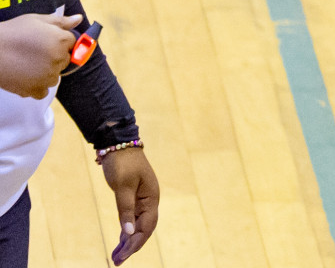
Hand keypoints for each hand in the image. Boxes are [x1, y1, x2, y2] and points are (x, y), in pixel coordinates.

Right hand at [0, 13, 80, 98]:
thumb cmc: (12, 33)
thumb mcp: (36, 20)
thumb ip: (61, 21)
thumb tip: (79, 19)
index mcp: (61, 40)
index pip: (72, 43)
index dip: (59, 41)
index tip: (44, 41)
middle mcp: (58, 59)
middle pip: (64, 60)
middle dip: (53, 57)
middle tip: (33, 52)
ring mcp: (48, 76)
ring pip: (54, 76)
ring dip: (46, 73)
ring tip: (27, 64)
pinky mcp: (35, 90)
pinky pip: (43, 91)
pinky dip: (36, 87)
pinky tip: (24, 77)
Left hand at [101, 146, 158, 263]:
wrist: (118, 144)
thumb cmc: (122, 163)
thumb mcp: (122, 186)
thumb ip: (125, 209)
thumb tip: (128, 233)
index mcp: (152, 197)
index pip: (147, 226)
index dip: (136, 243)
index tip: (123, 256)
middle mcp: (150, 201)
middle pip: (144, 229)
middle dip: (132, 246)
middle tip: (116, 262)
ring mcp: (142, 200)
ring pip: (138, 226)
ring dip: (128, 241)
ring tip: (116, 257)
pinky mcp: (133, 198)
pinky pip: (132, 219)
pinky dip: (126, 231)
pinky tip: (120, 242)